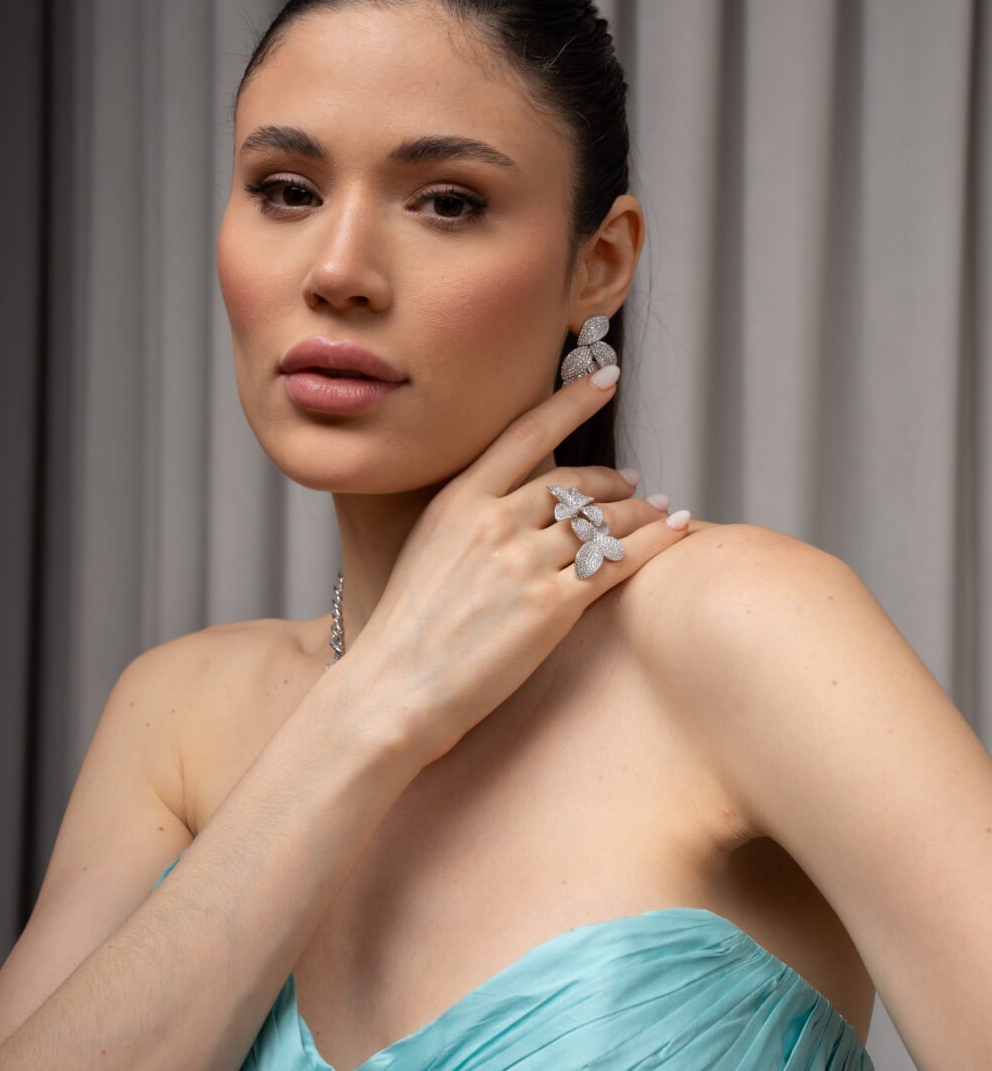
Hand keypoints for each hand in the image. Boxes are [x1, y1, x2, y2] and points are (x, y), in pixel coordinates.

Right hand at [341, 366, 689, 766]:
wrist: (394, 691)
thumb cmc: (406, 632)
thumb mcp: (426, 551)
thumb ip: (468, 520)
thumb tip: (508, 503)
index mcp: (457, 501)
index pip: (526, 433)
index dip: (571, 401)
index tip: (603, 378)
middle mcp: (493, 521)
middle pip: (573, 482)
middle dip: (612, 479)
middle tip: (632, 481)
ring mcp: (523, 562)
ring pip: (603, 520)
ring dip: (641, 511)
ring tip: (660, 510)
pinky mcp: (551, 606)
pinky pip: (618, 562)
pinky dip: (655, 542)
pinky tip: (676, 531)